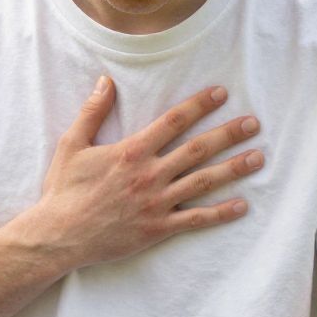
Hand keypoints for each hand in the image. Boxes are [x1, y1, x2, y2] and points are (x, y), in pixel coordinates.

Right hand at [35, 76, 263, 271]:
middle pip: (197, 149)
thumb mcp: (72, 144)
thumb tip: (105, 81)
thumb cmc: (63, 190)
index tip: (221, 93)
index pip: (174, 121)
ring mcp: (156, 203)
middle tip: (253, 123)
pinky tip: (243, 206)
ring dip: (233, 169)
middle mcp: (149, 175)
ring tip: (258, 158)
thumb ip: (92, 112)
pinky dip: (220, 213)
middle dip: (228, 134)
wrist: (58, 236)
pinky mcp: (158, 229)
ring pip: (203, 182)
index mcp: (131, 151)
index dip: (199, 105)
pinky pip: (195, 220)